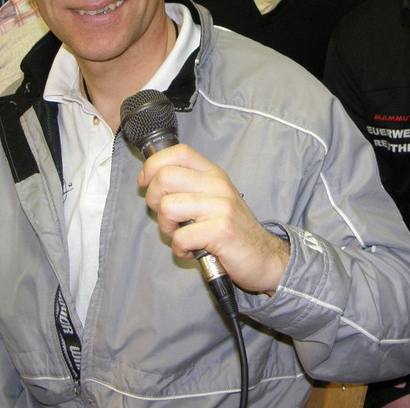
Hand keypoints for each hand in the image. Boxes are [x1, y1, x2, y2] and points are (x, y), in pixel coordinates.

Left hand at [137, 144, 289, 294]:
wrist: (264, 257)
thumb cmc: (231, 229)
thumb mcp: (213, 198)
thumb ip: (187, 186)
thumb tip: (150, 179)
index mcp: (213, 174)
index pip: (178, 152)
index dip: (153, 165)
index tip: (146, 183)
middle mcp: (217, 185)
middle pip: (165, 177)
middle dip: (153, 200)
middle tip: (168, 218)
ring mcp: (221, 206)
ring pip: (167, 207)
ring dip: (167, 229)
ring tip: (182, 236)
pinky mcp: (221, 230)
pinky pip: (180, 237)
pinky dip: (180, 249)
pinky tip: (193, 251)